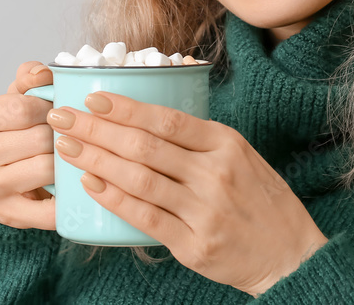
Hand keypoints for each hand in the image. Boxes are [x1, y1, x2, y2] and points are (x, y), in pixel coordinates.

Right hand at [0, 61, 56, 229]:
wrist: (5, 172)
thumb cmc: (16, 128)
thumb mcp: (18, 96)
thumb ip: (30, 78)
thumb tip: (43, 73)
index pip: (23, 108)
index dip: (50, 107)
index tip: (56, 111)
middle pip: (38, 138)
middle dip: (62, 134)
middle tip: (70, 134)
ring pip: (47, 168)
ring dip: (67, 161)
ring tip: (71, 154)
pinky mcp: (5, 213)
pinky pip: (48, 208)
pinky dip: (66, 199)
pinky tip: (76, 188)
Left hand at [47, 92, 328, 296]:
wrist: (291, 255)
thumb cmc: (263, 201)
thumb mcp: (243, 156)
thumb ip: (201, 140)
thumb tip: (147, 117)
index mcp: (227, 144)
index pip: (166, 119)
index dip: (125, 108)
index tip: (92, 98)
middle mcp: (216, 173)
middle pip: (145, 146)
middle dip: (96, 129)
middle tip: (62, 119)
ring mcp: (204, 211)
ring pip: (139, 179)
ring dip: (96, 161)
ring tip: (67, 148)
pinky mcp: (194, 245)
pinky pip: (145, 218)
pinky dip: (115, 200)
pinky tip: (91, 185)